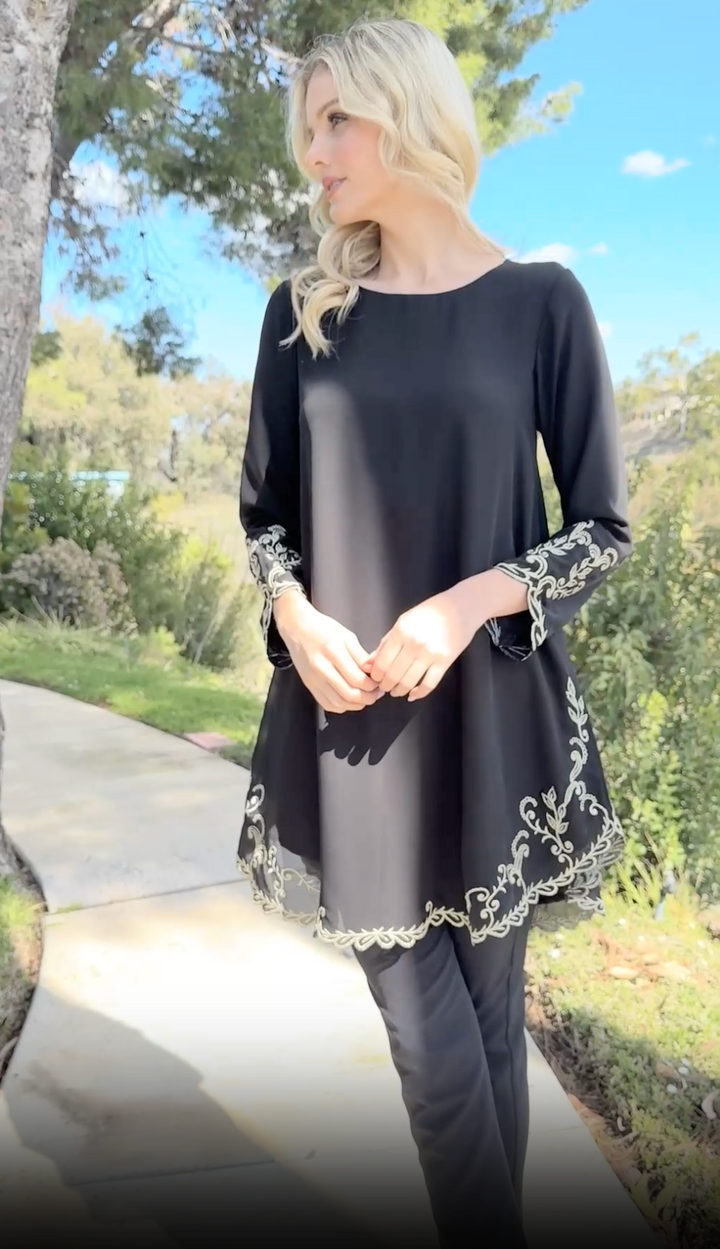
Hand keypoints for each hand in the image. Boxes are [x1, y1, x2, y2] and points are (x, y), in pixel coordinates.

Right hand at [273, 591, 383, 713]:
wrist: (296, 629)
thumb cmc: (322, 628)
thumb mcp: (347, 636)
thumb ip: (361, 656)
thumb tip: (374, 672)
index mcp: (333, 652)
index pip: (358, 679)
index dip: (373, 685)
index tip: (380, 682)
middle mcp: (321, 668)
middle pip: (350, 694)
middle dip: (368, 697)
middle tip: (377, 693)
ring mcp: (313, 680)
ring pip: (340, 703)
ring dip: (357, 704)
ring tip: (366, 697)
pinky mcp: (309, 686)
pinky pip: (328, 705)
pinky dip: (343, 706)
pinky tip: (350, 699)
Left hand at [361, 588, 477, 701]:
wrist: (461, 607)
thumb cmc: (430, 612)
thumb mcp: (403, 622)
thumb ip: (386, 643)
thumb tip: (369, 663)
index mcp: (401, 632)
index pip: (382, 662)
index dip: (376, 675)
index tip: (375, 679)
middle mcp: (414, 643)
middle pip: (393, 675)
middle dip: (385, 686)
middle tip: (384, 687)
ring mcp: (431, 654)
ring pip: (409, 682)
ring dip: (399, 691)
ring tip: (396, 691)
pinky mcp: (445, 661)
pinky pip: (429, 684)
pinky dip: (419, 693)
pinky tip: (413, 694)